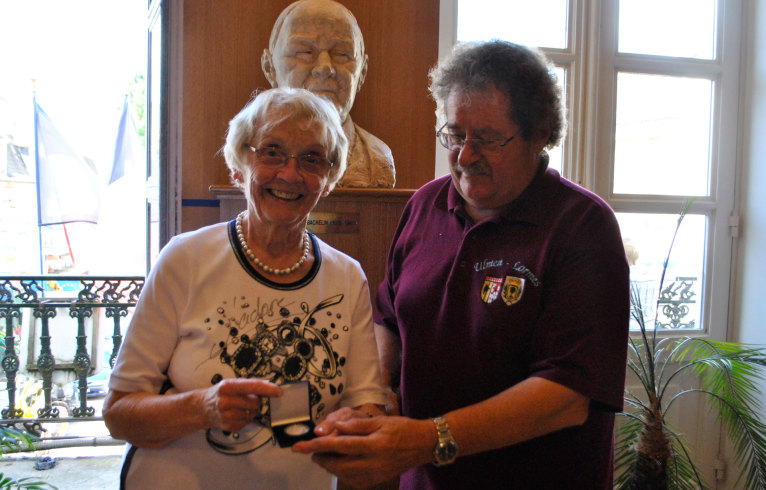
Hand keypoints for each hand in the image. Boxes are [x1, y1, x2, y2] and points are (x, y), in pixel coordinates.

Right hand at [200, 378, 281, 431]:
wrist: (202, 407)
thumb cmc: (220, 393)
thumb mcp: (232, 383)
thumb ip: (249, 385)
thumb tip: (269, 385)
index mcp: (227, 387)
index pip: (253, 387)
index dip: (268, 389)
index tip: (278, 392)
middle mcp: (226, 401)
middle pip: (255, 402)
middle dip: (257, 401)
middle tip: (249, 398)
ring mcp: (226, 415)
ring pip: (253, 413)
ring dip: (252, 410)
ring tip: (241, 406)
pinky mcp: (228, 426)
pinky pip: (248, 422)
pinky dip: (246, 418)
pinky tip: (237, 413)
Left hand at [292, 416, 434, 487]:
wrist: (423, 445)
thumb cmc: (402, 429)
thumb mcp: (380, 420)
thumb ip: (356, 424)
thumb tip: (334, 427)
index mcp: (374, 445)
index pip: (339, 446)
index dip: (318, 445)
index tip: (300, 446)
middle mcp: (374, 463)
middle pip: (338, 465)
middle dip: (320, 458)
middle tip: (310, 450)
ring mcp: (375, 476)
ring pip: (343, 475)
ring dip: (329, 466)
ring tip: (322, 456)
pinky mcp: (376, 482)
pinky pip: (352, 481)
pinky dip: (341, 473)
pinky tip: (338, 464)